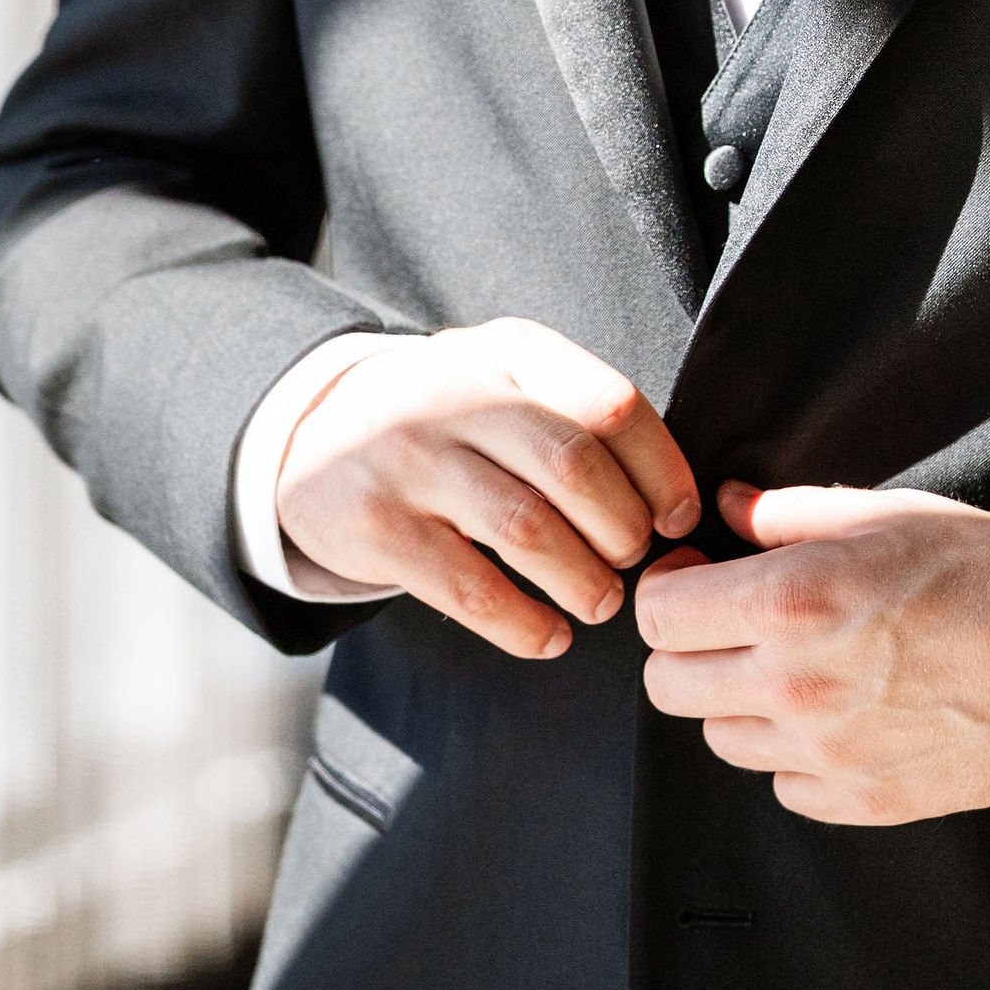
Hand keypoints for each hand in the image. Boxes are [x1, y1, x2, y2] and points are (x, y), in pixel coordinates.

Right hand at [276, 318, 699, 658]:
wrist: (312, 435)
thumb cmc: (447, 415)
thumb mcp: (503, 375)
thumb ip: (575, 410)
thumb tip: (669, 495)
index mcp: (509, 353)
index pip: (610, 404)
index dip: (661, 470)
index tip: (677, 517)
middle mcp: (459, 395)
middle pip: (574, 467)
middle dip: (622, 530)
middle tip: (633, 562)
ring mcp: (411, 459)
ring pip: (527, 530)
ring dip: (583, 582)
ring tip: (601, 602)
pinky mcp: (376, 527)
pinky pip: (470, 590)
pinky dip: (524, 625)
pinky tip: (550, 636)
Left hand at [634, 481, 989, 823]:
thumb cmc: (984, 569)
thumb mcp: (882, 512)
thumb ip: (787, 513)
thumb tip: (728, 506)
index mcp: (794, 601)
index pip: (659, 615)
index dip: (668, 588)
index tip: (693, 575)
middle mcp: (796, 686)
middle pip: (669, 685)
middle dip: (687, 645)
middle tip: (730, 618)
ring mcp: (828, 755)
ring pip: (720, 738)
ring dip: (738, 699)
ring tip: (793, 663)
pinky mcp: (862, 802)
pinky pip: (782, 784)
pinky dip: (792, 752)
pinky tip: (837, 711)